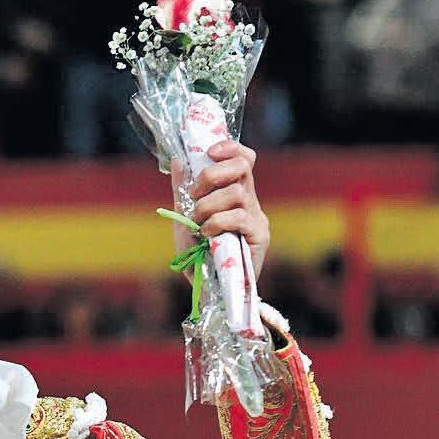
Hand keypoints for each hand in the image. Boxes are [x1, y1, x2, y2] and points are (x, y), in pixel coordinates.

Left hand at [171, 141, 269, 276]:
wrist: (209, 290)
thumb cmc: (199, 256)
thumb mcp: (184, 220)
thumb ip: (182, 191)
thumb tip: (178, 160)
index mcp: (235, 194)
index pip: (244, 159)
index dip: (231, 148)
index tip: (210, 151)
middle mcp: (250, 203)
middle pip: (243, 167)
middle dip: (213, 174)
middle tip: (195, 193)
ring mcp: (257, 219)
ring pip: (238, 193)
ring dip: (209, 205)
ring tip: (198, 223)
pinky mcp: (260, 237)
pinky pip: (239, 217)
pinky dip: (217, 222)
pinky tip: (207, 235)